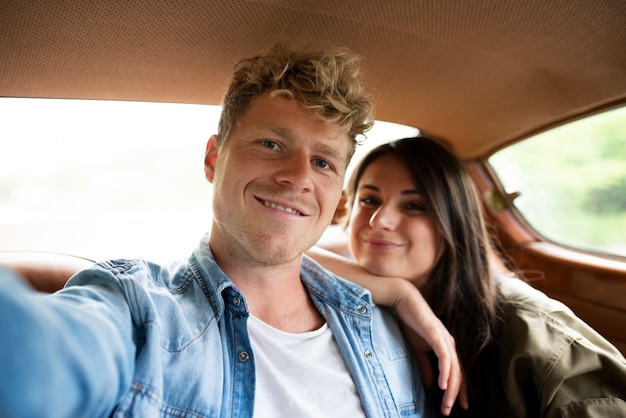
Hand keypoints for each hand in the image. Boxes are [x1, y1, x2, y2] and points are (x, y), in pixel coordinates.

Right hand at [391, 279, 468, 414]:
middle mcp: (449, 344)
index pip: (456, 372)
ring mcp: (445, 339)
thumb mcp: (417, 350)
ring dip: (450, 388)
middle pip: (458, 374)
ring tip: (447, 404)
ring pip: (453, 369)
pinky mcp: (437, 335)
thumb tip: (430, 386)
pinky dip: (445, 372)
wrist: (404, 301)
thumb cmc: (411, 323)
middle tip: (449, 411)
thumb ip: (425, 367)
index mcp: (446, 347)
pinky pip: (444, 357)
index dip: (458, 390)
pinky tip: (441, 385)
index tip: (458, 407)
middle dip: (455, 395)